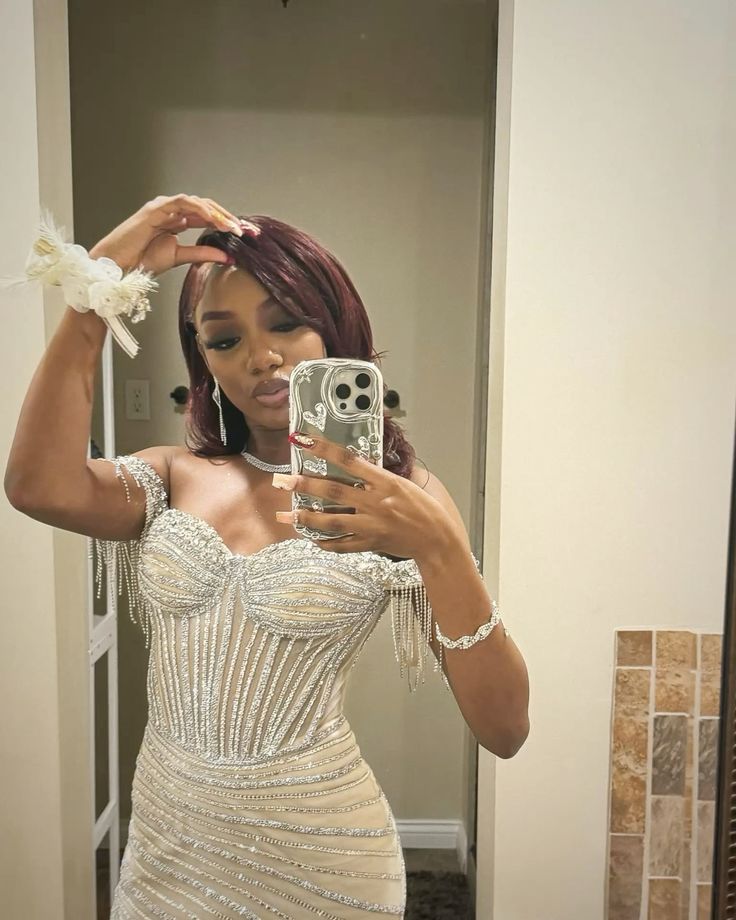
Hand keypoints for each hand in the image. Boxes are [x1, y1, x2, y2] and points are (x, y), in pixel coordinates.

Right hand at [88, 193, 259, 276]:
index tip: (246, 235)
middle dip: (228, 218)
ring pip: (197, 203)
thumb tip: (228, 257)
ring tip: (233, 226)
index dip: (227, 224)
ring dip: (218, 214)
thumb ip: (202, 254)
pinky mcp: (155, 208)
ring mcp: (163, 207)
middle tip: (246, 230)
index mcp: (177, 220)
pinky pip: (182, 203)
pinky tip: (214, 219)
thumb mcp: (179, 257)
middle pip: (206, 208)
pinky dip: (200, 209)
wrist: (118, 266)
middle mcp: (172, 210)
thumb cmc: (141, 261)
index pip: (207, 218)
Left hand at [272, 431, 454, 561]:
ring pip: (332, 521)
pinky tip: (310, 537)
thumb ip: (380, 475)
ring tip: (286, 514)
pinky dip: (325, 542)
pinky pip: (342, 545)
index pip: (349, 460)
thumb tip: (358, 463)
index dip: (324, 449)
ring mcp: (371, 526)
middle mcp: (375, 503)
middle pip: (333, 492)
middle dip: (305, 485)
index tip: (304, 440)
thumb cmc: (425, 509)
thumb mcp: (406, 483)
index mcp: (385, 482)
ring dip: (306, 517)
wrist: (437, 541)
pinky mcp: (370, 544)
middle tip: (284, 480)